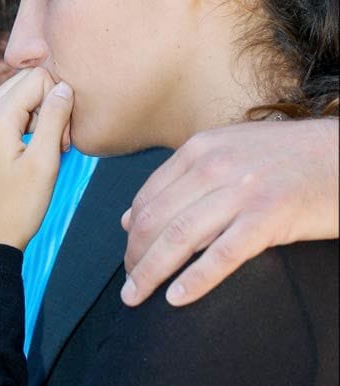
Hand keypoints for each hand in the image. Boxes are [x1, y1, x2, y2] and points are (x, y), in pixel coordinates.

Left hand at [0, 67, 73, 249]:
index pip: (38, 77)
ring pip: (18, 96)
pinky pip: (7, 112)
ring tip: (45, 151)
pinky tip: (32, 151)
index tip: (61, 137)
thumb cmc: (15, 208)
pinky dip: (25, 124)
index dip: (58, 100)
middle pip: (26, 82)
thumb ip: (55, 118)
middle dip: (48, 106)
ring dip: (38, 116)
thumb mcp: (44, 163)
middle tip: (55, 144)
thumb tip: (65, 87)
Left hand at [121, 118, 338, 306]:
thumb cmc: (283, 157)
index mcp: (199, 148)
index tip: (128, 257)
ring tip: (137, 295)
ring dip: (151, 272)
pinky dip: (195, 280)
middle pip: (156, 219)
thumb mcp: (226, 151)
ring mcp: (240, 190)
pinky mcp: (268, 217)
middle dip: (134, 257)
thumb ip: (180, 177)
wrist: (339, 155)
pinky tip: (176, 298)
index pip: (148, 196)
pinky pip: (222, 255)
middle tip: (129, 285)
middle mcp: (213, 165)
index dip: (130, 233)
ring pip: (179, 237)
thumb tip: (130, 216)